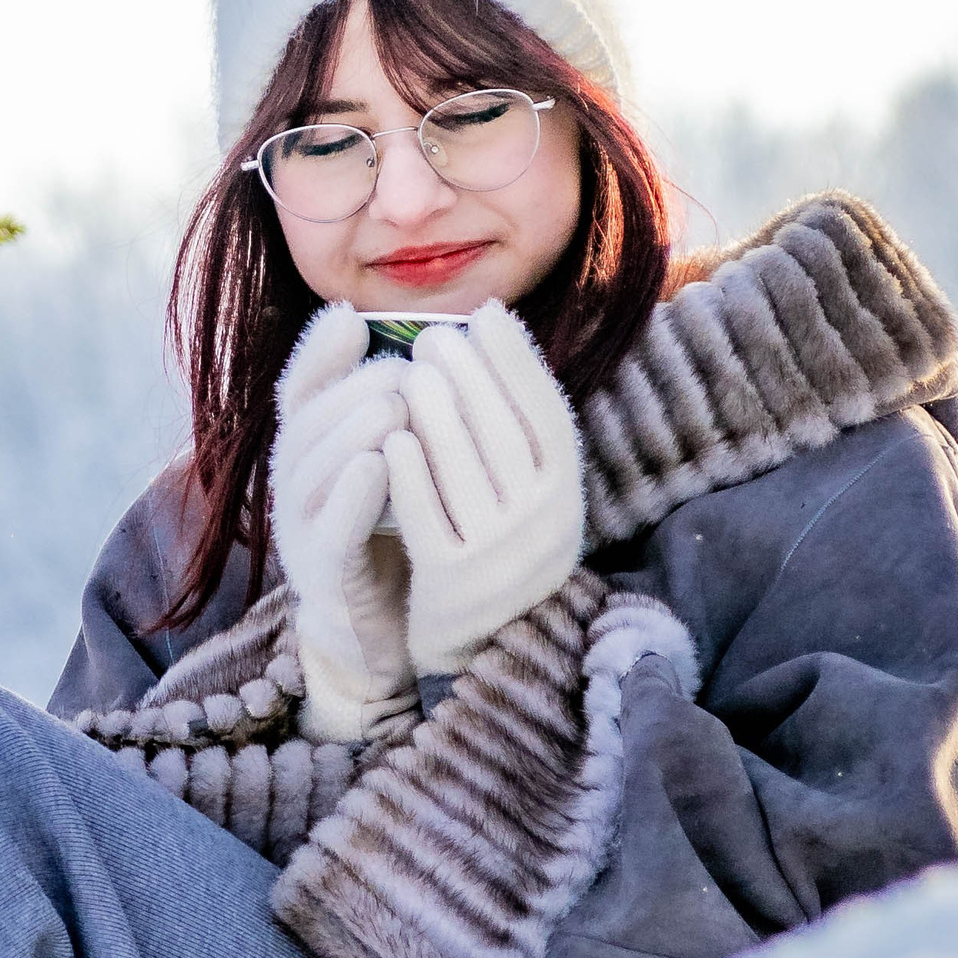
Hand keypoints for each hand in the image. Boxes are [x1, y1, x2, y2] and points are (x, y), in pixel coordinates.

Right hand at [270, 303, 418, 742]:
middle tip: (403, 370)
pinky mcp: (322, 575)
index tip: (352, 321)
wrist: (386, 625)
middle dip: (352, 390)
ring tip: (393, 406)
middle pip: (306, 426)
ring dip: (350, 433)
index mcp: (307, 449)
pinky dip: (348, 497)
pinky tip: (377, 467)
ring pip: (312, 473)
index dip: (318, 353)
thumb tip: (352, 316)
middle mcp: (293, 484)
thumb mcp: (384, 451)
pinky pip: (329, 530)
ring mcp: (300, 531)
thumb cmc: (392, 522)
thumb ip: (375, 393)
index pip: (298, 390)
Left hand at [383, 300, 584, 674]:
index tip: (486, 316)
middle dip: (469, 377)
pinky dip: (411, 477)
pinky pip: (429, 521)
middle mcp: (543, 525)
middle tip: (433, 336)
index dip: (518, 361)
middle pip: (505, 435)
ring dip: (438, 414)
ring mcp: (499, 558)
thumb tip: (491, 322)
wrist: (479, 642)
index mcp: (565, 494)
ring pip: (467, 472)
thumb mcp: (525, 486)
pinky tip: (391, 439)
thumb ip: (514, 421)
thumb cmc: (493, 537)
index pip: (548, 414)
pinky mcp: (453, 586)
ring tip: (409, 372)